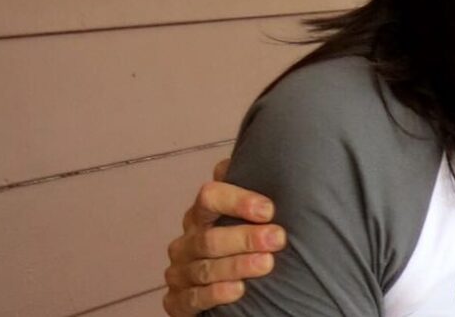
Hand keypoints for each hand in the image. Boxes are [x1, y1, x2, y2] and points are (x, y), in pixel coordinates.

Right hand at [163, 159, 286, 315]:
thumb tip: (259, 152)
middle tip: (277, 239)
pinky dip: (214, 294)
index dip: (238, 201)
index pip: (210, 197)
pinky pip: (191, 300)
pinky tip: (238, 290)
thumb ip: (249, 185)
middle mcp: (187, 242)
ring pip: (204, 268)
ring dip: (236, 265)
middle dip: (246, 237)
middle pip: (210, 237)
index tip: (269, 209)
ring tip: (266, 264)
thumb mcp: (245, 213)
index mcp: (201, 214)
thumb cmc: (238, 239)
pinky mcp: (177, 302)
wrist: (217, 286)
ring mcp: (179, 273)